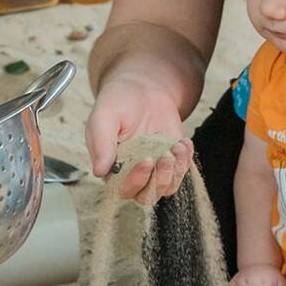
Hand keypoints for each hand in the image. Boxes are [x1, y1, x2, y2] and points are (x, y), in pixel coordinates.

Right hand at [85, 75, 191, 203]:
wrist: (141, 89)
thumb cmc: (117, 103)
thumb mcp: (104, 118)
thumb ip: (101, 144)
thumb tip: (99, 171)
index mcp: (111, 169)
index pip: (123, 188)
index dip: (136, 180)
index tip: (146, 160)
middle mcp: (132, 174)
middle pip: (147, 196)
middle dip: (160, 179)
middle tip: (166, 155)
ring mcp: (154, 169)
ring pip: (167, 188)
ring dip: (176, 171)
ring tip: (177, 147)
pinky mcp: (171, 161)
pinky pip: (181, 173)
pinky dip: (186, 161)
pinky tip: (182, 143)